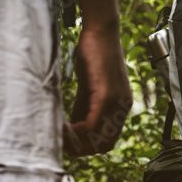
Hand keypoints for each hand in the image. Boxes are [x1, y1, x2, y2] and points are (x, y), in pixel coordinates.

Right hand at [63, 24, 132, 155]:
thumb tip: (74, 127)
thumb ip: (83, 107)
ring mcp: (117, 103)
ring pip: (98, 138)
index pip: (107, 141)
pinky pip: (91, 123)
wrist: (101, 32)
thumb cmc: (94, 56)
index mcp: (121, 108)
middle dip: (81, 150)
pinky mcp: (107, 95)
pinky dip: (75, 131)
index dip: (87, 147)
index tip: (68, 145)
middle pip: (104, 146)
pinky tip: (62, 127)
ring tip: (58, 138)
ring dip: (76, 143)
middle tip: (61, 145)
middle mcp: (123, 108)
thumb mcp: (88, 87)